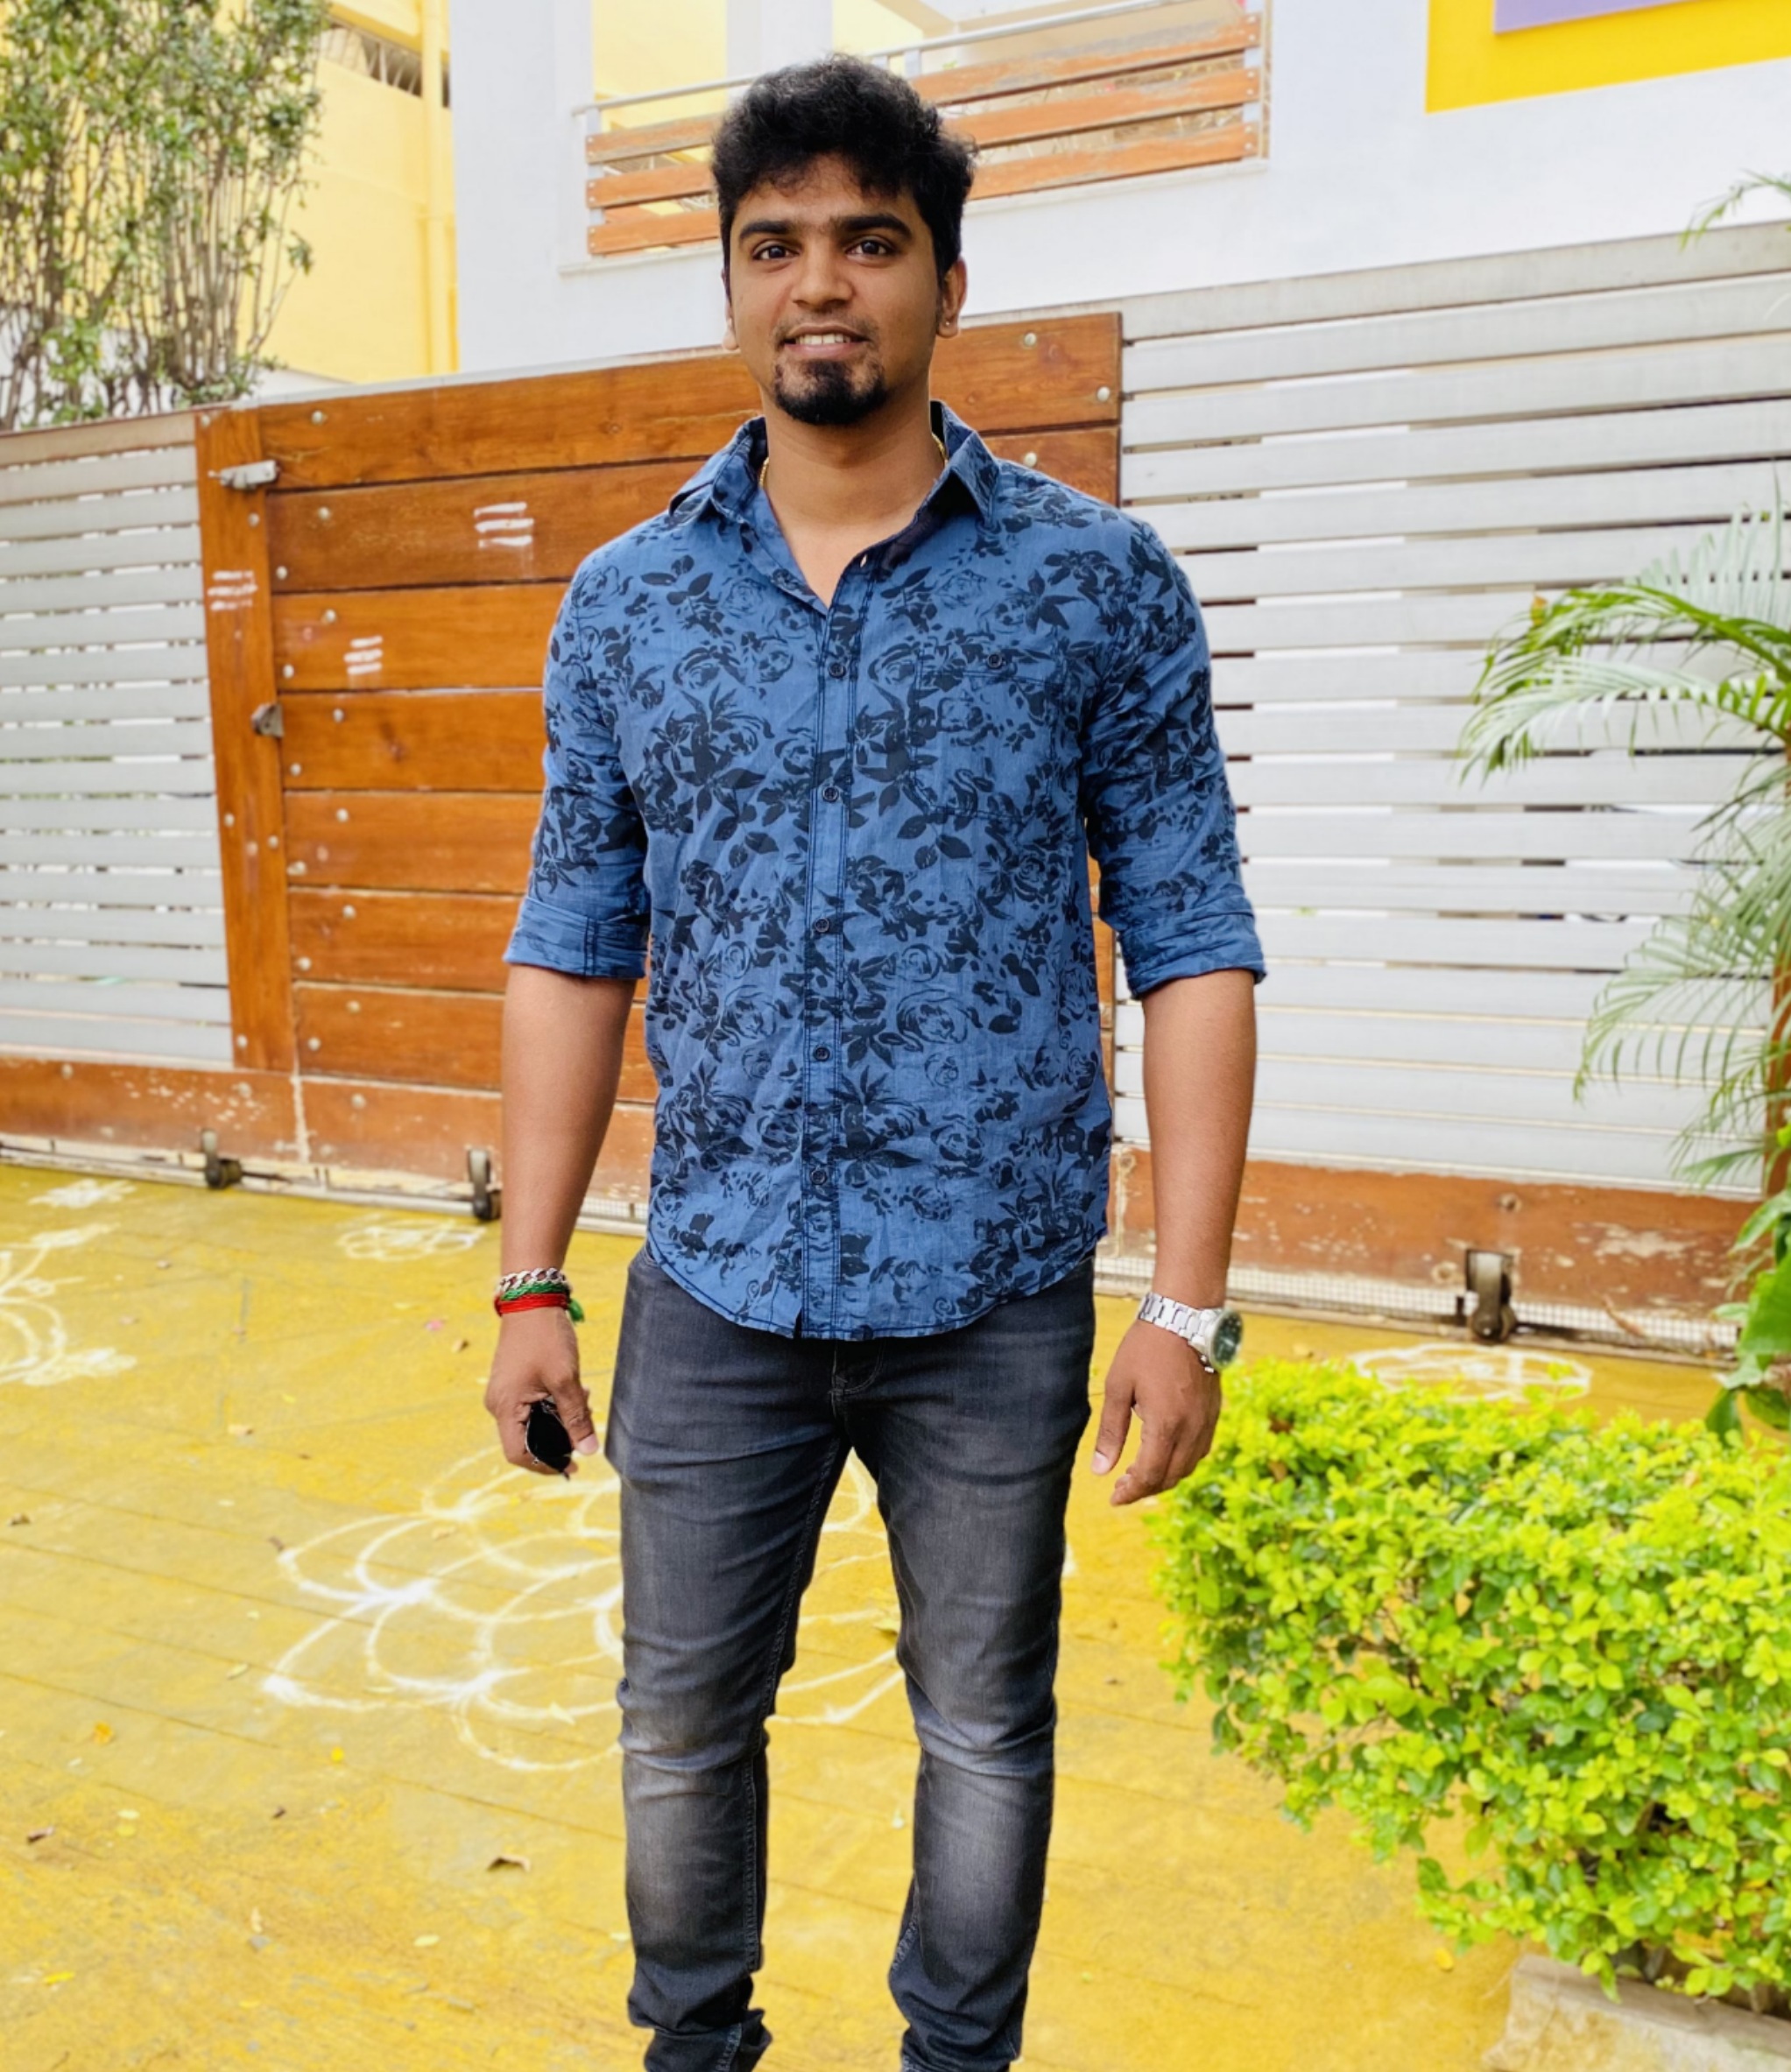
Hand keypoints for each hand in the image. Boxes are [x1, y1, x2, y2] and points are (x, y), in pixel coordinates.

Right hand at [483, 1307, 599, 1475]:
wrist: (532, 1299)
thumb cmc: (545, 1338)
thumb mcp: (566, 1380)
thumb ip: (576, 1417)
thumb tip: (588, 1451)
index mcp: (505, 1408)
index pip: (518, 1454)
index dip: (545, 1465)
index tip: (572, 1465)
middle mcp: (499, 1404)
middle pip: (527, 1440)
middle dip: (559, 1438)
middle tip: (585, 1425)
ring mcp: (505, 1393)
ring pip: (532, 1423)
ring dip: (560, 1419)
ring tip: (584, 1400)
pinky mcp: (513, 1384)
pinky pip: (532, 1407)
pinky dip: (553, 1405)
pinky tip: (574, 1391)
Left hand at [1091, 1319, 1222, 1506]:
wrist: (1185, 1316)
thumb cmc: (1146, 1347)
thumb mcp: (1118, 1386)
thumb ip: (1110, 1431)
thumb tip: (1100, 1471)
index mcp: (1165, 1425)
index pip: (1149, 1475)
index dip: (1130, 1492)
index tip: (1114, 1498)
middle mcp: (1191, 1429)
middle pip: (1170, 1477)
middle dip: (1145, 1488)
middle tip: (1122, 1487)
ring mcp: (1207, 1421)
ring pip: (1188, 1466)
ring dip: (1164, 1477)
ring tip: (1139, 1473)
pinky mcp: (1214, 1411)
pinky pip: (1201, 1450)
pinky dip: (1182, 1461)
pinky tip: (1164, 1453)